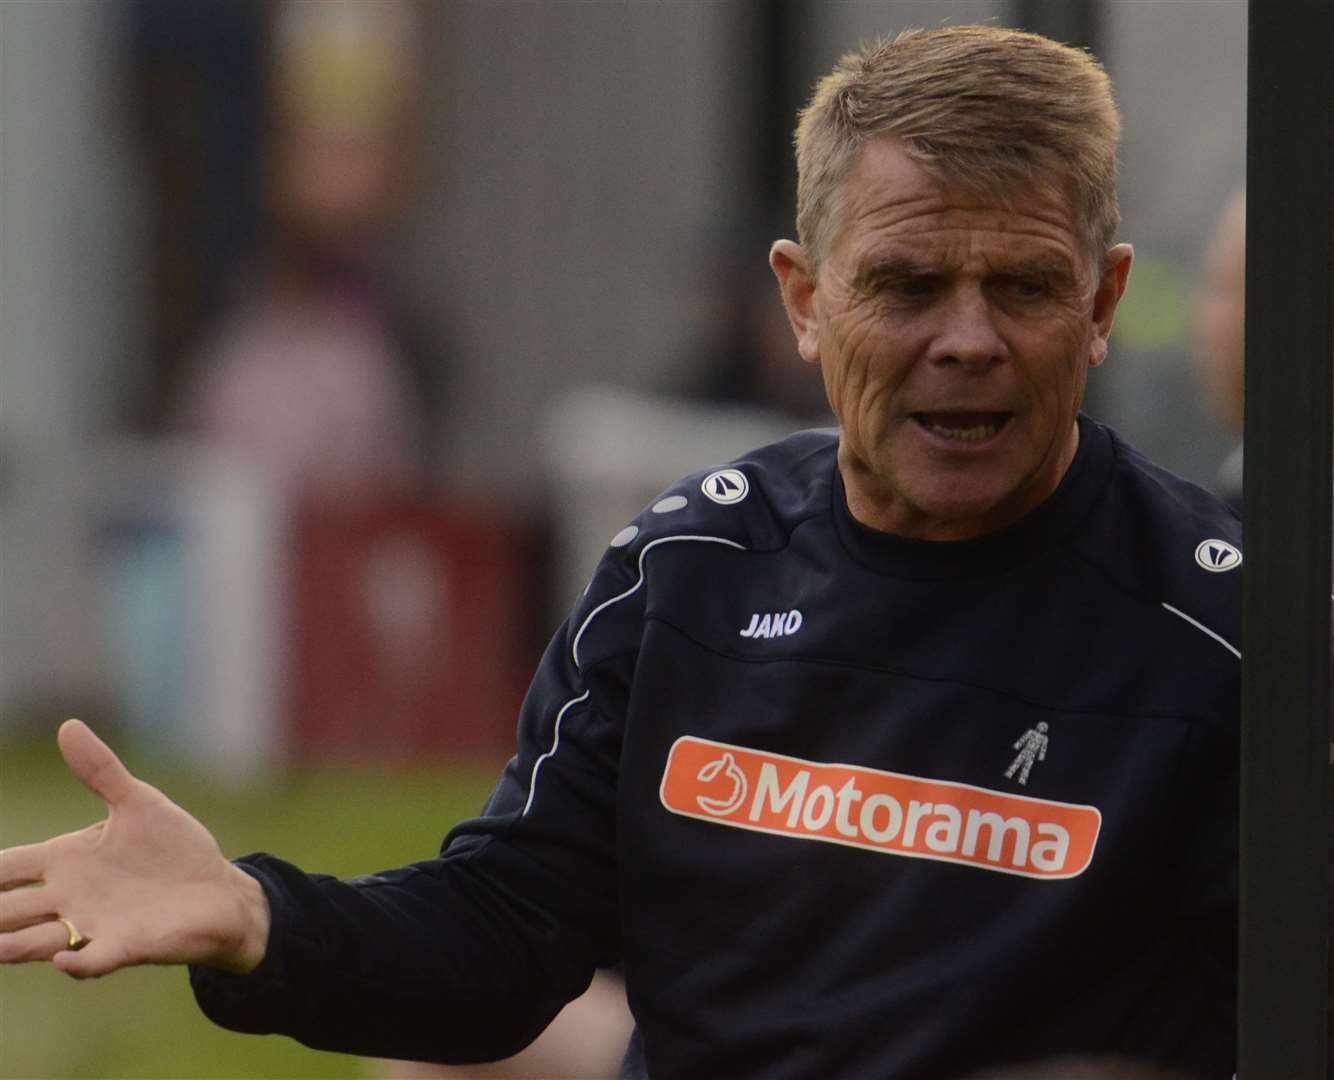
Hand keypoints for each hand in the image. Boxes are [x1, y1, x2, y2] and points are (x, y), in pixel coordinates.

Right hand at [0, 720, 270, 978]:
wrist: (219, 890)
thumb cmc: (173, 849)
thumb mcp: (138, 803)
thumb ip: (100, 771)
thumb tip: (68, 726)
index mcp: (65, 861)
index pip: (5, 869)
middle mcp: (69, 898)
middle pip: (8, 910)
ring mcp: (93, 926)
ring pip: (36, 941)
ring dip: (13, 945)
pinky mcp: (126, 946)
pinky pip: (93, 960)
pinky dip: (79, 961)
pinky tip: (65, 958)